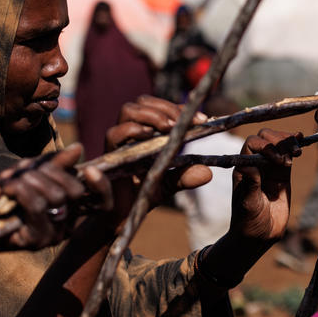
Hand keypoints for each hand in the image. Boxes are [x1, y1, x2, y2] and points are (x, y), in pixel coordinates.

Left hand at [0, 143, 112, 249]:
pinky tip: (7, 189)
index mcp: (69, 209)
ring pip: (54, 197)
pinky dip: (21, 190)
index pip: (101, 203)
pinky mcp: (34, 241)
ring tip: (10, 181)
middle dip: (49, 172)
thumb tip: (79, 148)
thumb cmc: (0, 194)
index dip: (102, 186)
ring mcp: (52, 235)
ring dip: (30, 180)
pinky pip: (37, 207)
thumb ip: (53, 163)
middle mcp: (66, 225)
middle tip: (25, 171)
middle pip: (75, 192)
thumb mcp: (29, 172)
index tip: (91, 169)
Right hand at [104, 95, 211, 211]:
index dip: (180, 109)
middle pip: (143, 102)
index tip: (201, 119)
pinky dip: (133, 130)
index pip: (161, 108)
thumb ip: (186, 176)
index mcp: (147, 132)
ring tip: (168, 127)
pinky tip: (149, 136)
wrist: (125, 214)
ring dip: (151, 114)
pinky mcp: (109, 153)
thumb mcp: (170, 183)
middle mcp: (132, 132)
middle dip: (166, 108)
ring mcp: (119, 141)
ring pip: (129, 110)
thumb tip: (207, 173)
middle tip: (182, 122)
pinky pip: (115, 133)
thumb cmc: (145, 193)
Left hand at [229, 129, 299, 242]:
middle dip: (279, 141)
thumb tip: (249, 166)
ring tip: (297, 152)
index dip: (265, 145)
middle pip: (266, 138)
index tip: (277, 159)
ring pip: (279, 143)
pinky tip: (302, 141)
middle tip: (290, 156)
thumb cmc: (248, 221)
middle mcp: (256, 163)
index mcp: (244, 167)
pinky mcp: (283, 174)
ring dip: (289, 142)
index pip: (252, 144)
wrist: (260, 235)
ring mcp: (270, 167)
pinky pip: (289, 155)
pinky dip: (295, 145)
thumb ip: (250, 185)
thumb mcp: (248, 204)